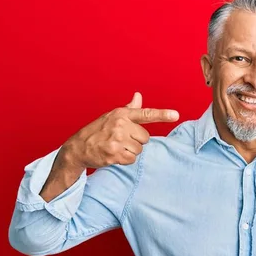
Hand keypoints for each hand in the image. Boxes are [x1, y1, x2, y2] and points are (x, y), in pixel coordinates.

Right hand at [61, 92, 178, 169]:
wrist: (78, 147)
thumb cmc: (98, 130)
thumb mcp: (112, 116)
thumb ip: (129, 109)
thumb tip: (138, 96)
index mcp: (122, 114)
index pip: (145, 113)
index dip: (162, 114)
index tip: (176, 115)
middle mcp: (120, 125)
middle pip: (145, 138)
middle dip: (136, 141)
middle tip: (121, 140)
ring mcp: (117, 140)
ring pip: (139, 150)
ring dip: (130, 151)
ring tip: (116, 147)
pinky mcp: (114, 153)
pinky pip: (132, 159)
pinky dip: (125, 160)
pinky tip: (114, 155)